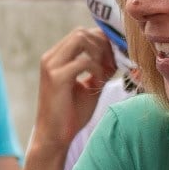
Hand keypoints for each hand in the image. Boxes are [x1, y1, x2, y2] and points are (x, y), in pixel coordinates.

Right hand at [31, 26, 119, 159]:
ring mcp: (51, 65)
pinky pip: (84, 61)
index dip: (102, 41)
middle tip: (113, 65)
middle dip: (103, 45)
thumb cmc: (70, 114)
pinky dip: (97, 70)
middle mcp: (51, 57)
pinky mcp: (56, 78)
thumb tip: (118, 55)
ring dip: (99, 53)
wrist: (54, 137)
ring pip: (80, 39)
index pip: (81, 33)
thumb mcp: (90, 86)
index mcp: (56, 57)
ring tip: (106, 73)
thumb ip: (100, 69)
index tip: (115, 58)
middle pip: (81, 32)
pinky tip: (99, 83)